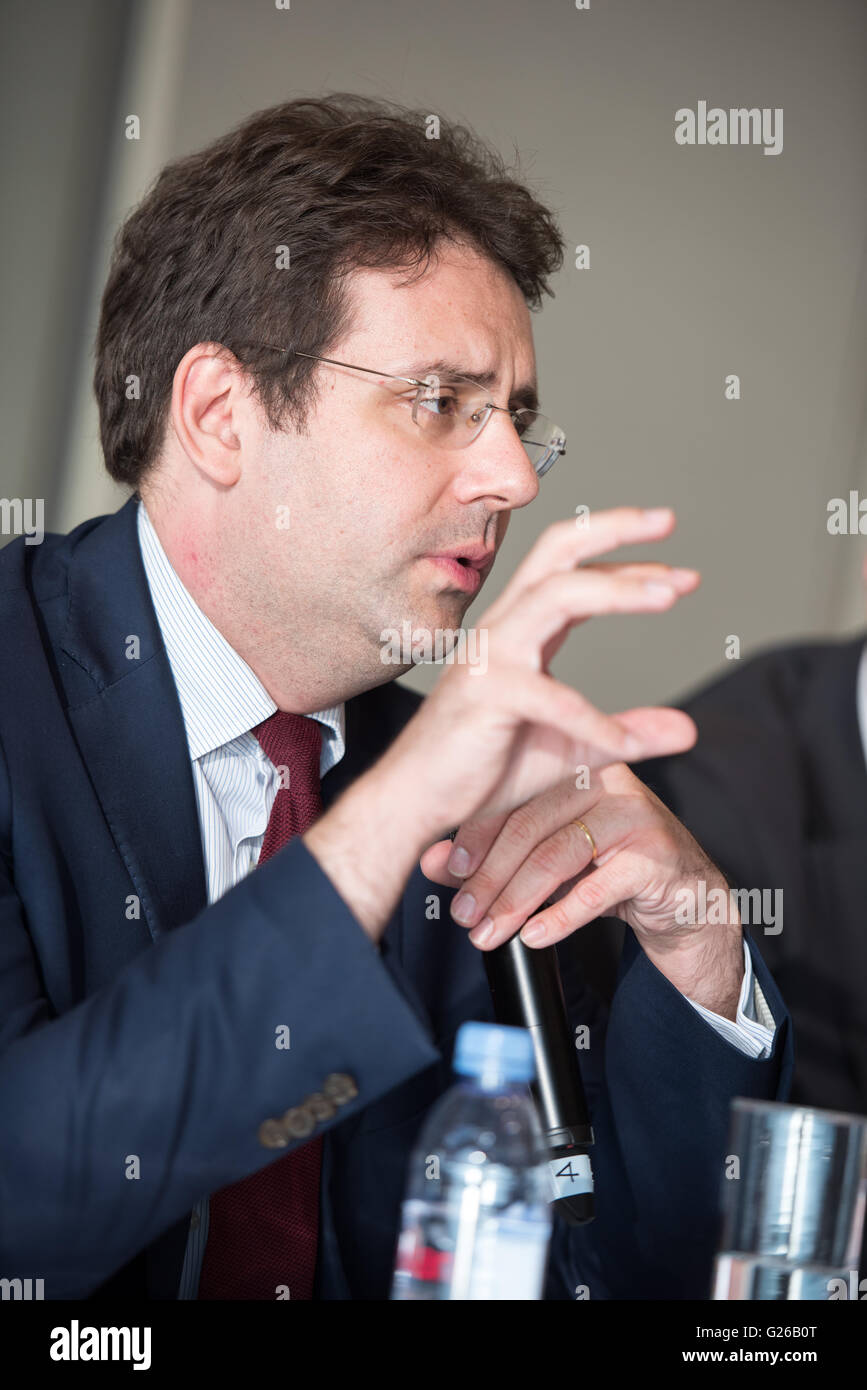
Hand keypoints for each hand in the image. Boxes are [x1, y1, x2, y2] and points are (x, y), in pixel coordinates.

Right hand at [306, 506, 700, 942]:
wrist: (418, 801)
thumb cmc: (481, 769)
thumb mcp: (573, 749)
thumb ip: (626, 732)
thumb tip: (689, 730)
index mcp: (522, 632)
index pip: (574, 572)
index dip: (627, 565)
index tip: (679, 575)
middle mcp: (504, 630)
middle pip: (557, 552)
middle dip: (614, 529)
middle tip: (668, 521)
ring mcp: (491, 656)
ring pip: (556, 594)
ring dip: (616, 589)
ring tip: (668, 596)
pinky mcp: (484, 694)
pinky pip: (550, 697)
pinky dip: (594, 721)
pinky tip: (626, 747)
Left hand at [420, 763, 743, 1018]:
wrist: (686, 902)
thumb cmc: (611, 871)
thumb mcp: (548, 862)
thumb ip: (492, 857)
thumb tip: (430, 863)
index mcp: (576, 767)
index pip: (513, 795)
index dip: (475, 835)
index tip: (446, 871)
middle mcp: (607, 781)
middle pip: (531, 825)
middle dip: (489, 876)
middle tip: (464, 915)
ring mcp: (635, 816)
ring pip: (558, 855)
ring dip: (516, 900)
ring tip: (490, 932)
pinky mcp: (655, 856)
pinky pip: (596, 887)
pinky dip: (560, 916)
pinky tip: (534, 936)